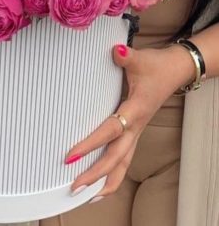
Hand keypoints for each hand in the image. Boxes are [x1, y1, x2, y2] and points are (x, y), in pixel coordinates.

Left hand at [65, 43, 194, 199]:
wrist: (175, 70)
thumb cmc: (156, 67)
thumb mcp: (141, 60)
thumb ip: (126, 57)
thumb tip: (116, 51)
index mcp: (135, 110)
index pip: (109, 131)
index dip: (90, 144)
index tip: (70, 154)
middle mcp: (136, 126)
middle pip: (116, 157)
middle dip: (95, 174)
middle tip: (73, 186)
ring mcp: (136, 131)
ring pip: (123, 164)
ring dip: (106, 181)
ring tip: (87, 196)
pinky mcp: (135, 131)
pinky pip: (125, 157)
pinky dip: (114, 172)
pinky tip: (102, 182)